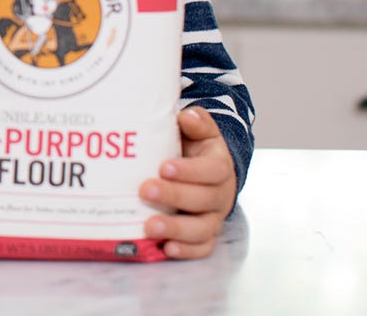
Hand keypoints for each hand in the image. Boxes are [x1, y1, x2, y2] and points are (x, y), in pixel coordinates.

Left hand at [139, 106, 236, 259]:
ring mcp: (213, 217)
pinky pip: (201, 248)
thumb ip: (196, 122)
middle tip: (145, 190)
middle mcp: (220, 194)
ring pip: (202, 228)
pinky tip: (166, 249)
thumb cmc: (195, 149)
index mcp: (219, 166)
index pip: (213, 170)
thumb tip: (187, 116)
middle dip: (174, 197)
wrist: (205, 170)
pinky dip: (186, 251)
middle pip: (203, 200)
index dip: (190, 171)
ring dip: (177, 229)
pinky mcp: (205, 235)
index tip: (164, 167)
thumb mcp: (199, 131)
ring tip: (150, 226)